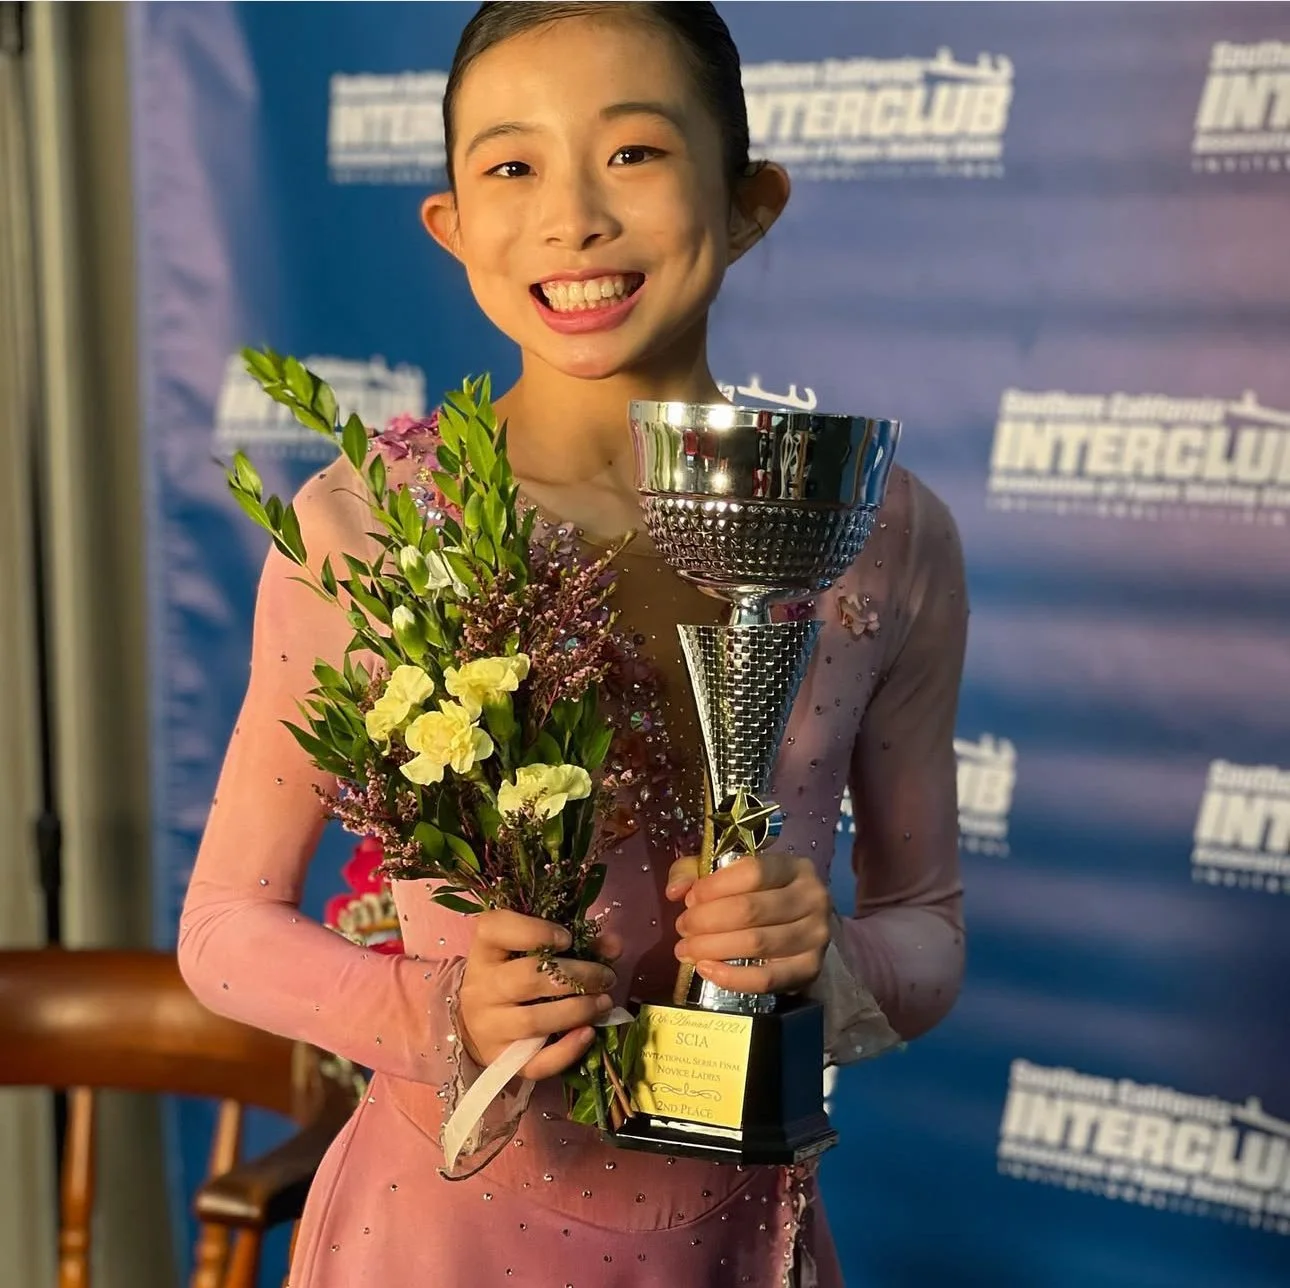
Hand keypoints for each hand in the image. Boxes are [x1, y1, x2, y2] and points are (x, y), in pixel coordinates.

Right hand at [457, 910, 621, 1079]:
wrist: (479, 1022)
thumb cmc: (513, 975)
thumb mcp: (534, 951)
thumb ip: (577, 943)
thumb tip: (614, 946)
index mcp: (486, 950)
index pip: (495, 929)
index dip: (534, 931)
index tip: (568, 938)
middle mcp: (481, 988)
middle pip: (527, 978)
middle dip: (576, 976)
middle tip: (606, 977)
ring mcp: (489, 1027)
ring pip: (533, 1021)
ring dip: (577, 1010)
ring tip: (603, 1003)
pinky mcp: (502, 1061)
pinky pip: (536, 1062)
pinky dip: (567, 1050)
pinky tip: (588, 1034)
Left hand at [665, 853, 831, 994]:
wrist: (801, 928)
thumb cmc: (760, 896)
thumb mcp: (729, 873)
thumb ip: (695, 872)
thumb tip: (675, 891)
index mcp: (794, 867)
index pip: (753, 872)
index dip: (714, 886)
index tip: (689, 899)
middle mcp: (812, 898)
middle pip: (751, 909)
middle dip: (706, 920)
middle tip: (682, 928)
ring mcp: (815, 935)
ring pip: (756, 943)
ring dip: (712, 948)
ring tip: (686, 949)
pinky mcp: (810, 970)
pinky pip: (767, 979)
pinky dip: (732, 978)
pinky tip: (706, 969)